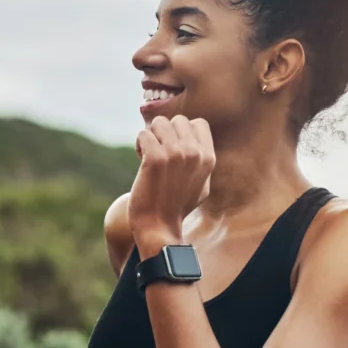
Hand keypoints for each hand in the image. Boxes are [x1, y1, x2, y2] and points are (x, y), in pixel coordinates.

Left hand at [129, 116, 213, 253]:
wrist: (159, 227)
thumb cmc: (177, 206)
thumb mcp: (202, 184)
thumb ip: (201, 161)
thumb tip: (195, 140)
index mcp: (208, 158)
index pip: (198, 123)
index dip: (183, 132)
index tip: (174, 148)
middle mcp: (194, 153)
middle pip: (177, 120)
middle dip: (165, 133)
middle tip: (159, 153)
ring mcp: (175, 154)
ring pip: (159, 123)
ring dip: (151, 136)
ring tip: (149, 155)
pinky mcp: (154, 158)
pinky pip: (143, 134)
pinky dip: (139, 144)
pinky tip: (140, 159)